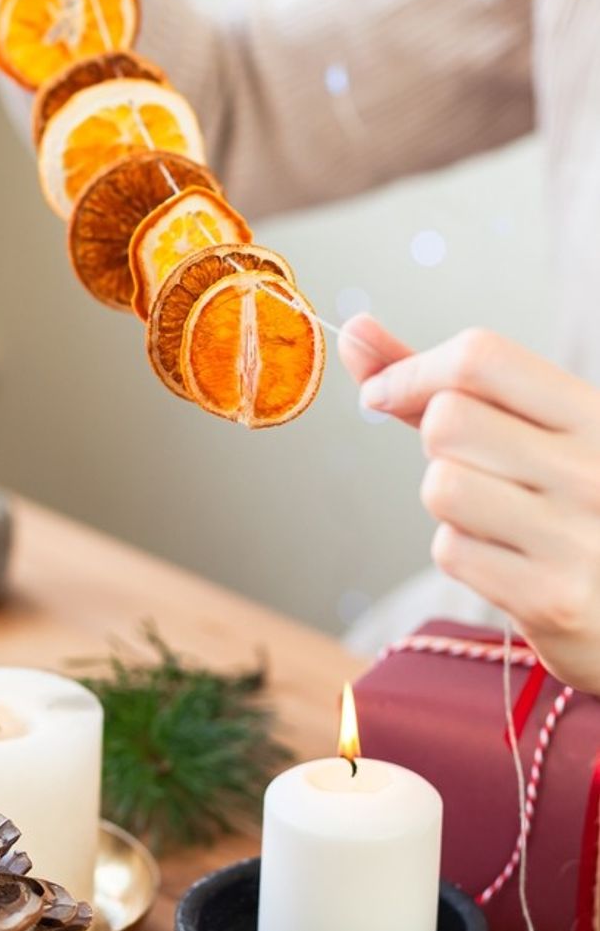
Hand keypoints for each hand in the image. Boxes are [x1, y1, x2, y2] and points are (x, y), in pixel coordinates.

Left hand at [338, 315, 599, 695]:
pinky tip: (507, 558)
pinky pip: (452, 550)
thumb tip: (355, 331)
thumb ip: (441, 379)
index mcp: (593, 415)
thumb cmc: (566, 499)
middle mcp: (594, 468)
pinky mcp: (555, 598)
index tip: (386, 392)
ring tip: (496, 513)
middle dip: (435, 441)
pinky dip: (462, 552)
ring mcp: (578, 537)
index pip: (481, 357)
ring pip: (441, 486)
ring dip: (447, 498)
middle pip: (448, 420)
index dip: (414, 370)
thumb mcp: (530, 426)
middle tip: (473, 464)